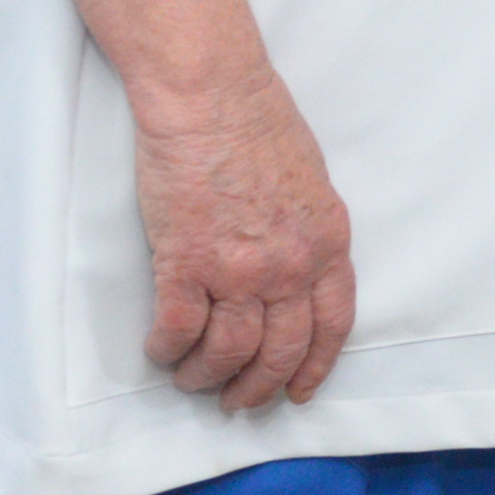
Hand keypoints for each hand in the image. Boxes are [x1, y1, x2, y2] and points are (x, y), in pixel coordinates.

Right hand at [134, 67, 355, 407]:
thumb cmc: (257, 125)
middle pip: (281, 351)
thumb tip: (296, 275)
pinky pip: (177, 331)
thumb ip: (309, 235)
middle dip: (257, 386)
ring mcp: (238, 268)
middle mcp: (289, 264)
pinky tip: (162, 349)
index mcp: (327, 242)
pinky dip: (167, 350)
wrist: (211, 96)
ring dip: (207, 376)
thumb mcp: (311, 184)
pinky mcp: (185, 263)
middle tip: (236, 398)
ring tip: (192, 377)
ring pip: (228, 353)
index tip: (298, 389)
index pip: (332, 324)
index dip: (315, 366)